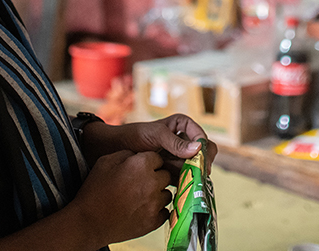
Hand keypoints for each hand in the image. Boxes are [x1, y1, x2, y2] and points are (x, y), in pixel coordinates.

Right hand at [70, 150, 172, 246]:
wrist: (89, 222)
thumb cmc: (94, 192)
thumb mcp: (105, 162)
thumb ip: (127, 154)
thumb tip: (138, 156)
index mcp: (141, 165)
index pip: (158, 158)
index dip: (149, 163)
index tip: (140, 169)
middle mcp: (152, 183)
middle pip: (166, 175)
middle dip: (156, 177)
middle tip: (140, 184)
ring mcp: (154, 204)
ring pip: (167, 194)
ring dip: (158, 194)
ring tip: (140, 197)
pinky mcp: (153, 222)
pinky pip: (165, 212)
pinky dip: (157, 211)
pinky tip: (143, 209)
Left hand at [82, 114, 216, 182]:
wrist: (113, 150)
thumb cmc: (133, 136)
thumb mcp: (154, 135)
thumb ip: (174, 142)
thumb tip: (197, 149)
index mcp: (182, 126)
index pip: (202, 137)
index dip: (204, 149)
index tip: (201, 162)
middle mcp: (183, 141)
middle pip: (203, 154)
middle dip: (202, 165)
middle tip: (199, 177)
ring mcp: (178, 157)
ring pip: (195, 168)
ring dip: (195, 177)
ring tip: (191, 186)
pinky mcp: (172, 171)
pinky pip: (184, 178)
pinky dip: (186, 184)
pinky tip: (183, 191)